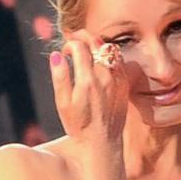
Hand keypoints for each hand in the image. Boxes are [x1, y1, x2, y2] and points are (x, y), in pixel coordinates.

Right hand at [49, 33, 129, 150]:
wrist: (102, 142)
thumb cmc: (78, 125)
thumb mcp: (62, 104)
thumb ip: (60, 77)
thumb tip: (56, 55)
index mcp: (87, 81)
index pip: (79, 47)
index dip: (69, 44)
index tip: (64, 51)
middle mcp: (104, 77)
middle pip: (96, 42)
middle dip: (82, 37)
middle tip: (74, 42)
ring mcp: (117, 79)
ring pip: (109, 48)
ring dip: (96, 44)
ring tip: (86, 50)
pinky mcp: (124, 83)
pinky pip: (118, 59)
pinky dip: (108, 54)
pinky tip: (99, 61)